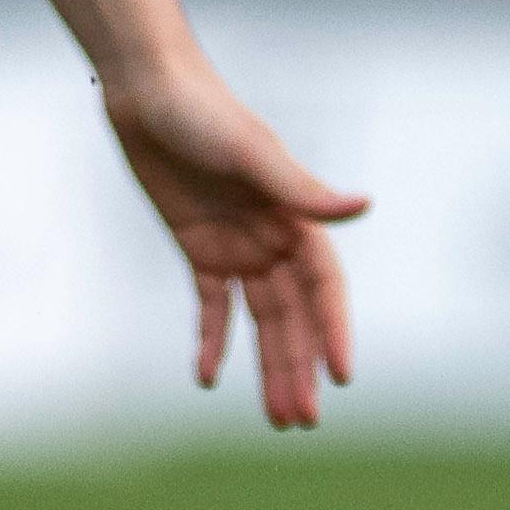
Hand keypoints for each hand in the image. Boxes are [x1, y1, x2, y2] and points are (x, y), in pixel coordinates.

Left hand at [100, 56, 367, 428]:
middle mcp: (275, 240)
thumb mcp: (251, 152)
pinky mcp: (200, 249)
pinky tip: (207, 380)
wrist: (148, 88)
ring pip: (260, 322)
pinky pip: (213, 306)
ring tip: (277, 418)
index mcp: (296, 220)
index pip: (324, 290)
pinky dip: (211, 341)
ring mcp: (239, 247)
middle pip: (293, 319)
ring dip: (268, 368)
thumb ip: (302, 189)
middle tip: (301, 421)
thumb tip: (361, 207)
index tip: (340, 377)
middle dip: (299, 369)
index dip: (333, 333)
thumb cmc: (204, 110)